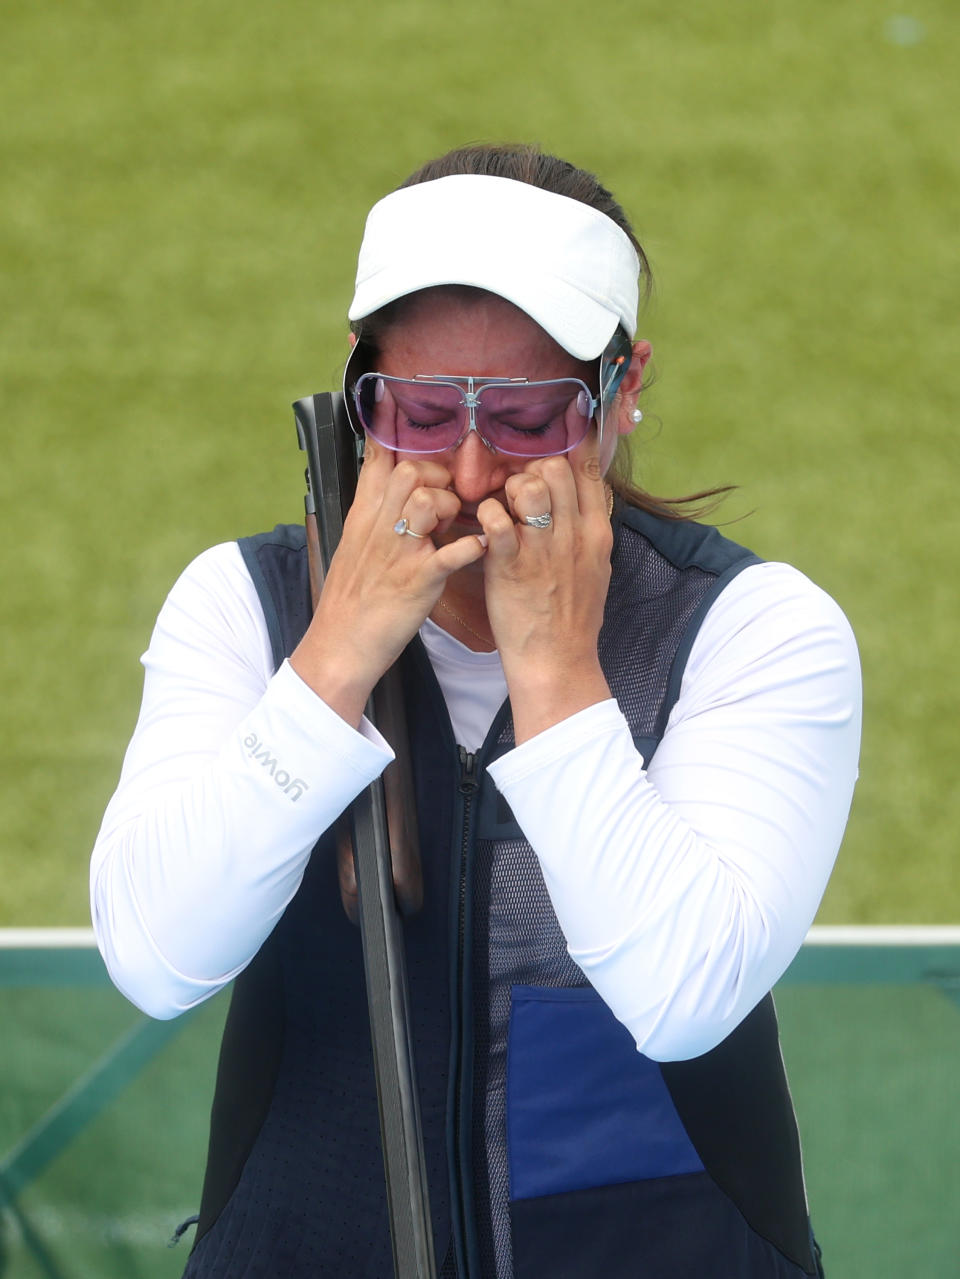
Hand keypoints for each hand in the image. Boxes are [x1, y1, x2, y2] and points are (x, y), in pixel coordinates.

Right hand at [290, 440, 485, 724]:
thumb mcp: (352, 546)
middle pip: (408, 471)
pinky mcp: (418, 581)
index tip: (398, 408)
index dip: (390, 432)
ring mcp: (399, 553)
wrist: (339, 644)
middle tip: (446, 499)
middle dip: (436, 476)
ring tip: (452, 526)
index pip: (376, 461)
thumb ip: (371, 513)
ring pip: (425, 500)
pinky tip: (480, 547)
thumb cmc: (350, 598)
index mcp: (364, 517)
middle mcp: (379, 527)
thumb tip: (386, 487)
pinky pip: (451, 553)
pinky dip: (472, 547)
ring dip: (448, 506)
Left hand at [477, 438, 613, 741]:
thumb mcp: (595, 569)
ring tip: (501, 507)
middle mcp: (573, 534)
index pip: (589, 470)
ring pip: (529, 485)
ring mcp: (543, 548)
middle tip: (516, 489)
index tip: (554, 436)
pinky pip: (496, 518)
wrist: (557, 662)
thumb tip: (581, 499)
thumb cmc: (572, 618)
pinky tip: (483, 526)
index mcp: (596, 533)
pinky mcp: (511, 565)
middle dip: (531, 469)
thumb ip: (587, 531)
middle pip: (555, 468)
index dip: (569, 445)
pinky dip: (486, 513)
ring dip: (508, 488)